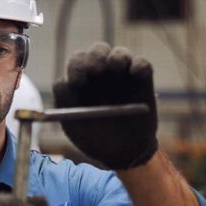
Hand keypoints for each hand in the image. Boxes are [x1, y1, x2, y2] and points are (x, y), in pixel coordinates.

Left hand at [53, 42, 157, 169]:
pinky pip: (142, 64)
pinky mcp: (142, 79)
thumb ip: (64, 103)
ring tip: (116, 68)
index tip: (79, 82)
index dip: (77, 68)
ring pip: (120, 53)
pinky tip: (136, 73)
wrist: (123, 153)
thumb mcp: (74, 125)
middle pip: (97, 51)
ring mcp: (123, 74)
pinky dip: (139, 65)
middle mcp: (102, 73)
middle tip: (97, 70)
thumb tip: (62, 82)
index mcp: (82, 80)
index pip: (77, 62)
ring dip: (117, 56)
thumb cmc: (95, 139)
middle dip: (95, 57)